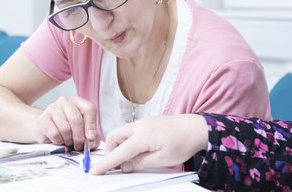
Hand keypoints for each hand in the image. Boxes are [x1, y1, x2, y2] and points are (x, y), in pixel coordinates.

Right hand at [33, 96, 98, 150]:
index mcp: (78, 102)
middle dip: (79, 136)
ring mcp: (52, 109)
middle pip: (76, 119)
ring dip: (68, 140)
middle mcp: (65, 102)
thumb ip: (91, 137)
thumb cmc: (67, 128)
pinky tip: (59, 140)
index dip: (91, 125)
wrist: (45, 129)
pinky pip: (54, 134)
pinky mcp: (43, 119)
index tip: (91, 138)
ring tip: (68, 142)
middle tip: (79, 146)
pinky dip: (59, 141)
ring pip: (65, 128)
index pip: (89, 109)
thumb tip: (91, 143)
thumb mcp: (82, 130)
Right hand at [91, 114, 207, 174]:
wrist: (197, 128)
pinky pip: (132, 130)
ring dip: (121, 144)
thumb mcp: (161, 160)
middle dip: (111, 150)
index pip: (118, 152)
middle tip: (118, 164)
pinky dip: (130, 140)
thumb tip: (124, 166)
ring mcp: (144, 122)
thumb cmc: (183, 143)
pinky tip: (141, 149)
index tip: (94, 171)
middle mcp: (140, 126)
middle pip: (114, 136)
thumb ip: (140, 163)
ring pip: (122, 132)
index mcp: (142, 137)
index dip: (105, 163)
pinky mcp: (149, 121)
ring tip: (133, 157)